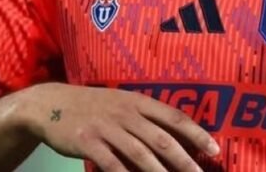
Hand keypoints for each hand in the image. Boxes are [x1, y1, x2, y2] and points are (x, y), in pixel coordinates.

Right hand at [16, 83, 219, 171]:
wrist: (51, 104)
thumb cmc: (93, 107)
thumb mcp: (121, 104)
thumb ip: (145, 118)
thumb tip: (176, 138)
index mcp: (138, 102)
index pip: (174, 117)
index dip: (196, 133)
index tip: (214, 149)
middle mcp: (126, 113)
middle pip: (162, 139)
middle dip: (185, 160)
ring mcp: (107, 128)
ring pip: (140, 154)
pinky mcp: (88, 142)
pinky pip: (111, 164)